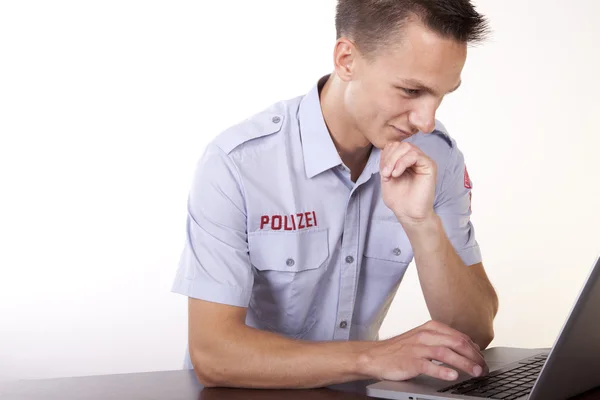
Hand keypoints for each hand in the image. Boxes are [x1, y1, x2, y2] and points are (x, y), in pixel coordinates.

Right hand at [357, 320, 487, 381]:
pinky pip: (429, 365)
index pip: (458, 335)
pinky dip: (442, 371)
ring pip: (446, 353)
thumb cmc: (400, 349)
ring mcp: (417, 348)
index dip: (474, 348)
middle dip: (473, 355)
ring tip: (475, 372)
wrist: (376, 356)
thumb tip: (466, 348)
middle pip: (455, 342)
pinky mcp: (410, 361)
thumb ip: (441, 340)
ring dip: (463, 363)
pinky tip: (452, 376)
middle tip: (483, 367)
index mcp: (430, 328)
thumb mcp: (422, 338)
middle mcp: (425, 335)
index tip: (483, 359)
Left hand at [380, 142, 436, 225]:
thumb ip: (386, 163)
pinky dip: (402, 163)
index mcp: (405, 161)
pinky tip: (396, 174)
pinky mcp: (429, 166)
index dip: (386, 156)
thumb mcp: (386, 177)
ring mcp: (423, 161)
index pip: (394, 146)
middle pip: (400, 145)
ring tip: (390, 174)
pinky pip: (415, 155)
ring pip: (407, 147)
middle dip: (389, 157)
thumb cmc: (399, 199)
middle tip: (385, 173)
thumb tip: (386, 149)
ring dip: (394, 160)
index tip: (382, 172)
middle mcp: (416, 159)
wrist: (409, 214)